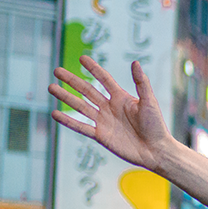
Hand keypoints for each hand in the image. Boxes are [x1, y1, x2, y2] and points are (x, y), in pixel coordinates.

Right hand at [49, 56, 173, 172]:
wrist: (155, 150)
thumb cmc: (156, 125)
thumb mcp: (149, 102)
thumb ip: (141, 83)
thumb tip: (136, 62)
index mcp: (122, 97)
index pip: (104, 79)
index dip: (93, 69)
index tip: (82, 58)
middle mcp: (110, 107)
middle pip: (87, 90)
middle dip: (72, 81)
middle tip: (56, 71)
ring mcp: (104, 121)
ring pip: (80, 106)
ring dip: (66, 97)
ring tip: (51, 87)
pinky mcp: (101, 135)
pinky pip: (81, 127)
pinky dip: (68, 121)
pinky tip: (55, 113)